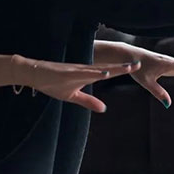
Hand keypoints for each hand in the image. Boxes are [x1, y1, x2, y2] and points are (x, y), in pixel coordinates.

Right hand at [12, 54, 140, 113]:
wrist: (33, 74)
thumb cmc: (51, 83)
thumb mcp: (72, 97)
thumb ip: (88, 102)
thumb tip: (104, 109)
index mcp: (86, 75)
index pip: (107, 72)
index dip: (121, 70)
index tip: (136, 66)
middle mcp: (84, 70)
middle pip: (107, 68)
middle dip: (123, 67)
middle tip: (139, 63)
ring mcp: (76, 70)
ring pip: (99, 69)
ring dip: (113, 68)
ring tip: (128, 67)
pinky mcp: (68, 72)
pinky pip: (84, 72)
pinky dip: (95, 72)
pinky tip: (105, 73)